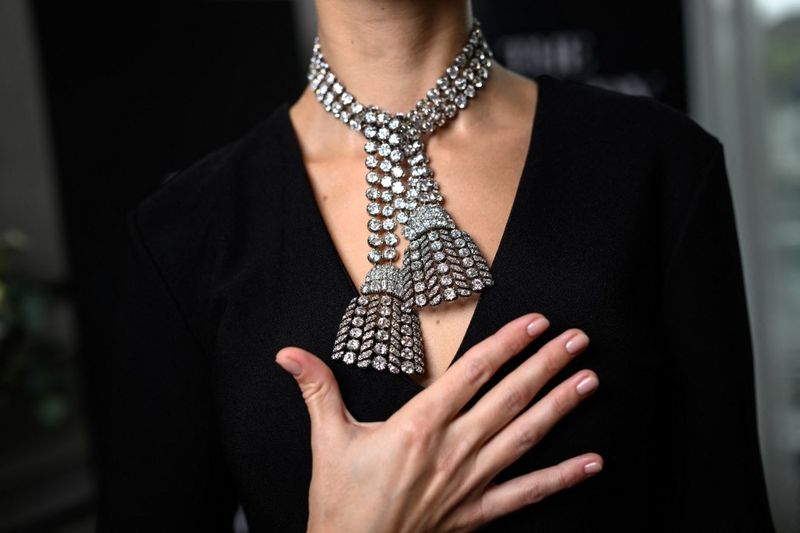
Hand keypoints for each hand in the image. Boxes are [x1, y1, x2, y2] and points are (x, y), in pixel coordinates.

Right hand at [275, 312, 601, 532]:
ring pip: (525, 436)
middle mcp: (453, 449)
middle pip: (509, 397)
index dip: (507, 343)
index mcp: (420, 425)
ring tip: (590, 380)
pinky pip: (527, 493)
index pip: (473, 372)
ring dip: (561, 406)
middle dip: (547, 364)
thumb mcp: (327, 439)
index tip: (535, 322)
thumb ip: (317, 389)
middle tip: (578, 339)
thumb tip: (289, 354)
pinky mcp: (477, 512)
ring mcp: (471, 481)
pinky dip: (562, 478)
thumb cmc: (341, 501)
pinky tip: (592, 463)